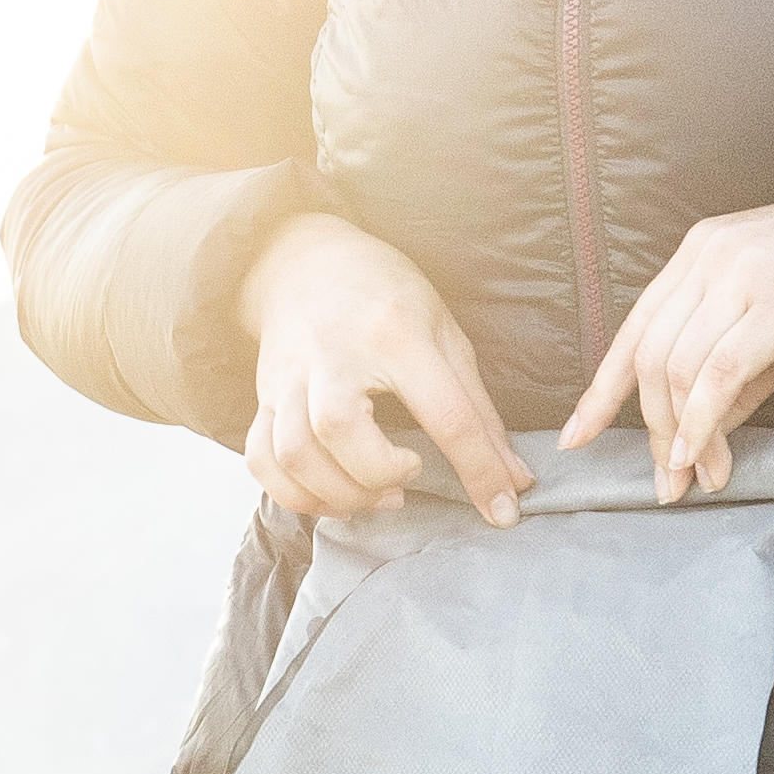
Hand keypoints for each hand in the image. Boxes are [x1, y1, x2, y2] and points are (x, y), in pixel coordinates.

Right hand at [237, 209, 527, 526]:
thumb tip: (513, 480)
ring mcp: (289, 376)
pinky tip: (329, 496)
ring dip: (336, 493)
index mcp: (396, 333)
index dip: (479, 471)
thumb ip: (477, 410)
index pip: (445, 414)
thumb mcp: (443, 334)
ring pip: (294, 452)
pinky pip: (261, 459)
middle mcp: (334, 354)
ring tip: (374, 496)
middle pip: (339, 431)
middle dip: (378, 475)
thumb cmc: (386, 298)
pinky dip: (292, 493)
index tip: (502, 512)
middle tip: (407, 478)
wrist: (306, 261)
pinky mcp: (263, 396)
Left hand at [565, 174, 773, 500]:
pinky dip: (706, 424)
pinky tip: (708, 458)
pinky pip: (720, 374)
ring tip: (700, 480)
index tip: (578, 439)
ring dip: (683, 438)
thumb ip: (736, 374)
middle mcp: (710, 255)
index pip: (634, 328)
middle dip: (650, 430)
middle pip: (649, 357)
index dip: (601, 390)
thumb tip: (700, 432)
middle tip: (666, 484)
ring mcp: (741, 274)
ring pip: (679, 370)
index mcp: (701, 253)